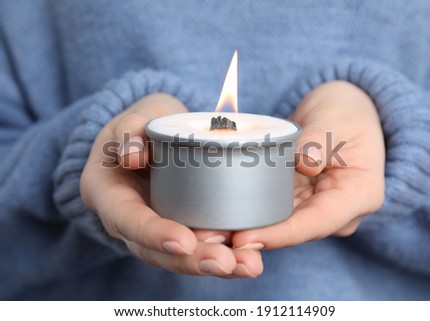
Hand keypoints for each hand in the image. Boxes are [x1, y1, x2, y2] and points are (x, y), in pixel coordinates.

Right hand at [80, 94, 262, 277]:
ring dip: (216, 265)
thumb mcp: (131, 120)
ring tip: (250, 265)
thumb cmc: (140, 128)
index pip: (128, 222)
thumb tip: (130, 156)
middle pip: (157, 252)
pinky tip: (250, 260)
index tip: (185, 241)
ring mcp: (155, 229)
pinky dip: (226, 254)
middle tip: (229, 262)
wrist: (151, 140)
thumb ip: (128, 131)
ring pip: (181, 257)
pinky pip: (199, 246)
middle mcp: (129, 223)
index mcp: (108, 196)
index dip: (155, 235)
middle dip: (194, 261)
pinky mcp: (181, 228)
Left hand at [231, 81, 384, 249]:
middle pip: (294, 230)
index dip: (281, 234)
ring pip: (280, 224)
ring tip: (210, 234)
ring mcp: (315, 207)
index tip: (246, 239)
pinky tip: (220, 217)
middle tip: (215, 241)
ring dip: (247, 229)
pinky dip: (248, 214)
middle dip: (255, 238)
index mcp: (359, 195)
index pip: (318, 222)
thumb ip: (321, 140)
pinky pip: (272, 210)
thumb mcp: (336, 118)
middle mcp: (338, 210)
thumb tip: (306, 163)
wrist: (341, 113)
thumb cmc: (344, 113)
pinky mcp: (297, 200)